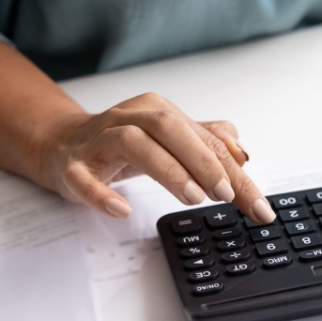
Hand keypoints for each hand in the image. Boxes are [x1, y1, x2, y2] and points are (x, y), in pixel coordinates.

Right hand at [37, 92, 276, 221]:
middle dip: (203, 161)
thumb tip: (243, 153)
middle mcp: (130, 118)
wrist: (63, 144)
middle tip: (225, 194)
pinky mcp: (73, 166)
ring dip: (167, 170)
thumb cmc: (124, 144)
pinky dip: (102, 194)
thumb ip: (207, 143)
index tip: (258, 205)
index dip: (235, 172)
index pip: (205, 140)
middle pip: (169, 129)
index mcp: (158, 111)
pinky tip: (122, 209)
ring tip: (192, 198)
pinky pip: (83, 177)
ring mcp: (99, 141)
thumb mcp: (170, 141)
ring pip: (133, 143)